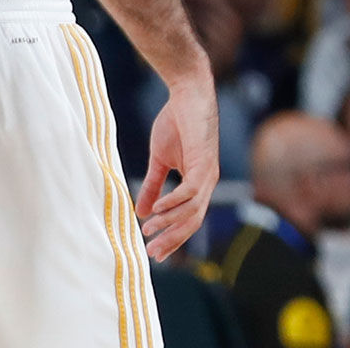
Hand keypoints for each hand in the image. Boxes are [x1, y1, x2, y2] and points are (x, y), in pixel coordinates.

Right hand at [134, 76, 219, 259]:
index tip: (155, 252)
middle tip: (153, 254)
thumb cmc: (176, 124)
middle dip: (173, 239)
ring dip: (169, 223)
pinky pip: (191, 190)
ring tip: (148, 230)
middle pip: (193, 222)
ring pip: (192, 210)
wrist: (188, 95)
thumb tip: (141, 211)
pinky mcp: (204, 162)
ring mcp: (208, 174)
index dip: (173, 237)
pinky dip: (174, 202)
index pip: (188, 220)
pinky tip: (158, 210)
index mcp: (199, 185)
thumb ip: (153, 186)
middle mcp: (207, 184)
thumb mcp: (160, 160)